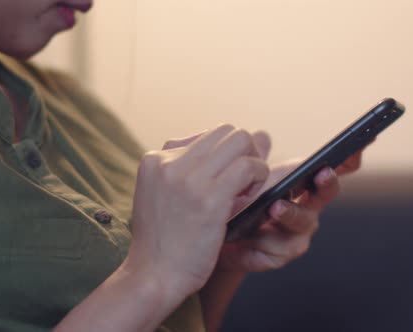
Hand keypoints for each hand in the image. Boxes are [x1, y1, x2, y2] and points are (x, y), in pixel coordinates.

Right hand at [125, 124, 269, 299]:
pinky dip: (259, 175)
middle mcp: (169, 162)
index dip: (225, 155)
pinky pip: (249, 166)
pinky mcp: (210, 198)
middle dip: (244, 150)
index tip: (228, 177)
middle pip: (226, 131)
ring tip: (249, 188)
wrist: (153, 276)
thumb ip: (194, 169)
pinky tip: (251, 196)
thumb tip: (245, 137)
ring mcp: (188, 178)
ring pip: (241, 140)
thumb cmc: (166, 240)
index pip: (205, 136)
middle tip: (246, 179)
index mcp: (155, 159)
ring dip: (254, 161)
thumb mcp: (166, 196)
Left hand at [215, 145, 368, 272]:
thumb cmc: (241, 205)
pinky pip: (275, 249)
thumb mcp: (245, 180)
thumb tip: (259, 134)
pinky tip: (242, 238)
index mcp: (305, 186)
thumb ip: (256, 157)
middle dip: (326, 182)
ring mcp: (297, 235)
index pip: (335, 168)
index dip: (351, 154)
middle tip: (321, 172)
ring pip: (301, 222)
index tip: (366, 137)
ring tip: (274, 207)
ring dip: (290, 213)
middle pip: (327, 193)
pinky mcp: (279, 256)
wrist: (219, 240)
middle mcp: (309, 209)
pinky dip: (258, 241)